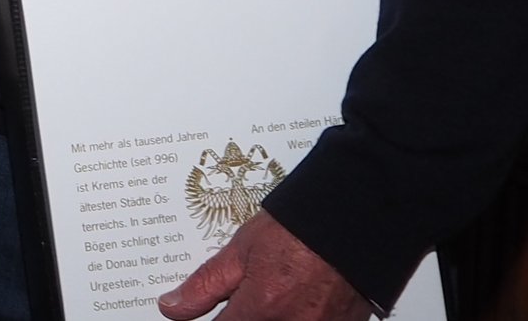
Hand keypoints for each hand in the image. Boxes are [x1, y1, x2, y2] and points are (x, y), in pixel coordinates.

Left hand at [158, 210, 373, 320]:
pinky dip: (295, 318)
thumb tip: (172, 308)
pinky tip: (292, 304)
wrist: (355, 218)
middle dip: (241, 318)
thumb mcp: (241, 249)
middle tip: (244, 300)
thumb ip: (206, 284)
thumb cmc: (300, 228)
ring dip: (265, 318)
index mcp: (262, 309)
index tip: (207, 316)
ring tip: (272, 296)